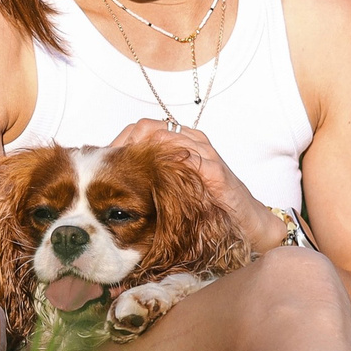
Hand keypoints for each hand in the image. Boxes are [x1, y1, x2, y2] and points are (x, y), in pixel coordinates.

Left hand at [108, 118, 289, 252]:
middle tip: (107, 170)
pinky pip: (186, 160)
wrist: (248, 221)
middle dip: (123, 148)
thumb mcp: (175, 186)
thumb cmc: (210, 203)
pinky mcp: (214, 172)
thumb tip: (115, 175)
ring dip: (138, 156)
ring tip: (120, 175)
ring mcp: (205, 154)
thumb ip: (152, 176)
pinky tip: (149, 182)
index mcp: (181, 141)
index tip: (101, 163)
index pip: (141, 129)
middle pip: (148, 130)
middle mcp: (192, 141)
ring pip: (164, 140)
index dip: (118, 143)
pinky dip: (166, 168)